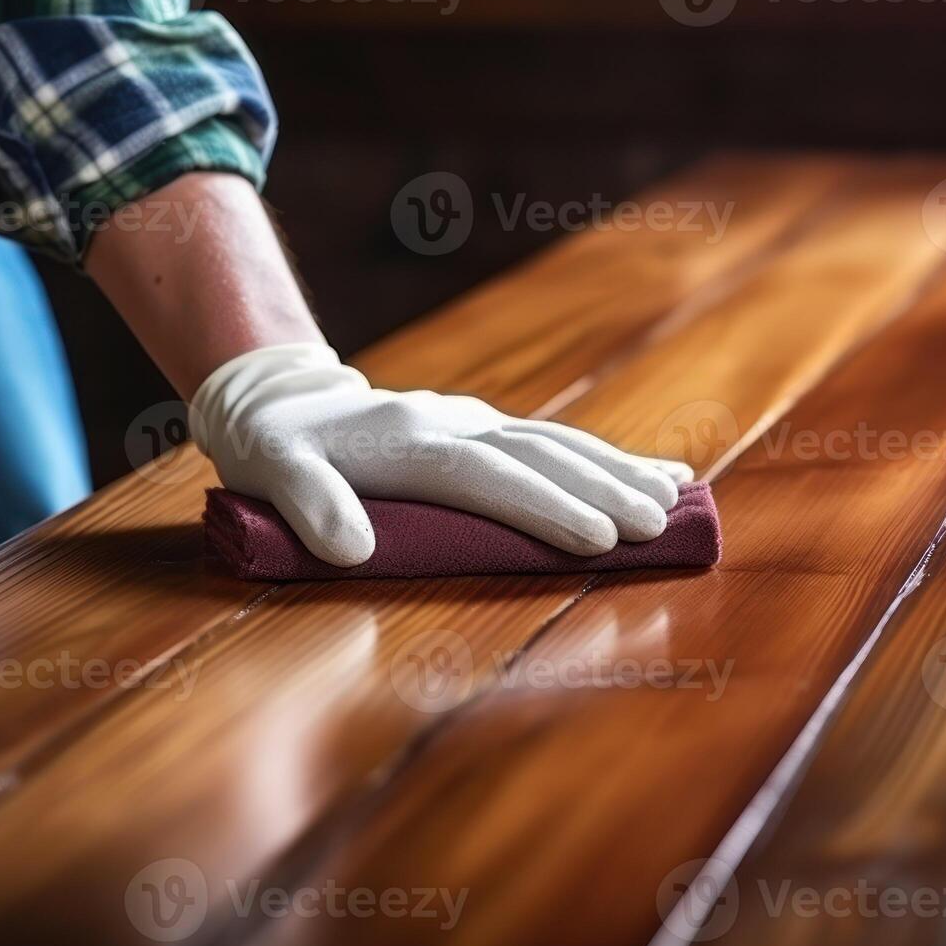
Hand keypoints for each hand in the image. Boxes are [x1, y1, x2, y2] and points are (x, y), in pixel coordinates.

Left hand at [192, 343, 693, 565]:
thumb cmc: (274, 449)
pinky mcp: (479, 427)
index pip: (489, 477)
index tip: (600, 540)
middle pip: (539, 455)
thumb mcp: (271, 473)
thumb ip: (308, 507)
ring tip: (674, 495)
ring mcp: (470, 421)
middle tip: (660, 524)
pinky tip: (650, 470)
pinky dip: (603, 455)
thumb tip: (351, 550)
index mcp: (409, 441)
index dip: (545, 508)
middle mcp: (452, 423)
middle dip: (602, 489)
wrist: (275, 395)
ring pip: (556, 441)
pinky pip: (550, 439)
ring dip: (615, 469)